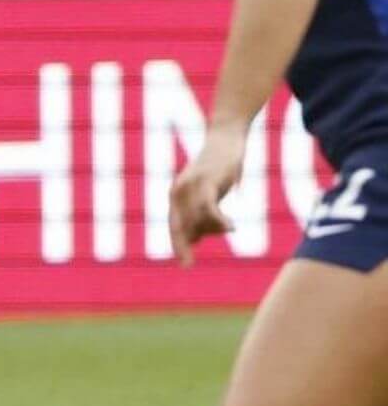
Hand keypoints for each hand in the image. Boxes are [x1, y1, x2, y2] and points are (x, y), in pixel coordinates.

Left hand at [169, 127, 246, 265]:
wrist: (225, 139)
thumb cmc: (217, 169)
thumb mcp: (208, 195)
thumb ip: (199, 215)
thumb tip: (192, 240)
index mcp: (176, 196)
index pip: (175, 226)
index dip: (178, 246)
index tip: (184, 266)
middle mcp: (178, 191)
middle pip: (184, 226)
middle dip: (185, 246)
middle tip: (188, 264)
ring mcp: (190, 186)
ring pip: (198, 219)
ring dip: (215, 229)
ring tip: (229, 226)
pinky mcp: (206, 180)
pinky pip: (209, 206)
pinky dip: (219, 220)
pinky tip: (231, 227)